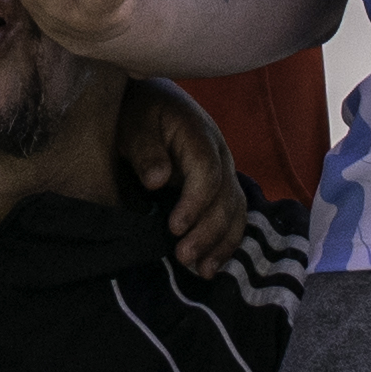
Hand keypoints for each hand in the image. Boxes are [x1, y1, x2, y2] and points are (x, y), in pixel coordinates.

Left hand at [118, 77, 246, 276]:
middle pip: (226, 197)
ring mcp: (225, 171)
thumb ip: (145, 149)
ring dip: (221, 242)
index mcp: (199, 135)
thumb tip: (157, 180)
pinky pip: (234, 216)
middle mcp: (220, 154)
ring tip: (202, 271)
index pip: (207, 173)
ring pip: (236, 211)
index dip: (195, 203)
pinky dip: (226, 241)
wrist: (150, 100)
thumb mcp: (134, 123)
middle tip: (183, 258)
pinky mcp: (221, 186)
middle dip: (208, 231)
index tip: (174, 228)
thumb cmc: (138, 111)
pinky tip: (211, 264)